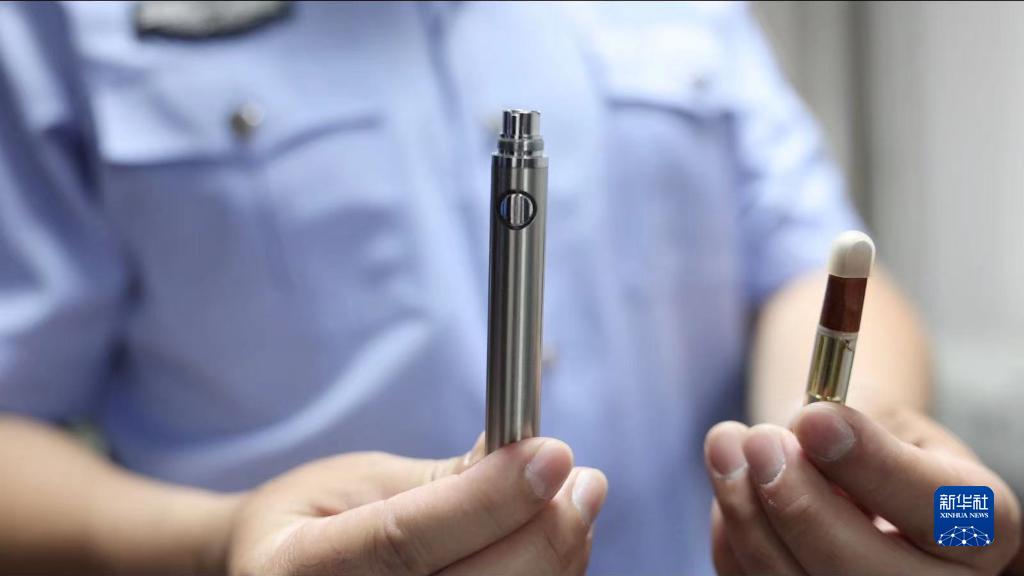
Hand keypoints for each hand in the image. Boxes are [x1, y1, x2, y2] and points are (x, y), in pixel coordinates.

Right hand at [226, 436, 607, 575]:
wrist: (278, 573)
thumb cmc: (313, 520)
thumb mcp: (358, 483)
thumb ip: (438, 482)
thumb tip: (526, 458)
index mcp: (297, 569)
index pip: (404, 542)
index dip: (485, 501)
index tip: (551, 455)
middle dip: (543, 536)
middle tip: (584, 482)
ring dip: (556, 558)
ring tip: (575, 503)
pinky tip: (552, 542)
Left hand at [704, 405, 1021, 575]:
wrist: (849, 480)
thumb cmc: (870, 442)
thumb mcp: (882, 416)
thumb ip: (853, 421)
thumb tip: (808, 427)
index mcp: (978, 524)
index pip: (939, 510)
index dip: (870, 466)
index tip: (813, 419)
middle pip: (860, 571)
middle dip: (798, 502)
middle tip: (759, 439)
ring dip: (746, 511)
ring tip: (728, 445)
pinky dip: (730, 532)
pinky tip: (734, 486)